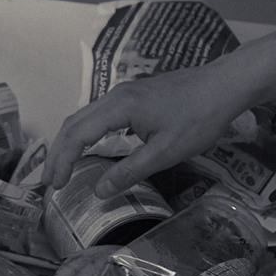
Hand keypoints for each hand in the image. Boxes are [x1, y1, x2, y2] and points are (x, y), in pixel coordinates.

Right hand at [43, 61, 252, 197]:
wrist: (226, 84)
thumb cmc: (200, 117)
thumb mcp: (166, 152)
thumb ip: (130, 171)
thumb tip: (99, 191)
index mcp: (118, 107)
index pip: (77, 135)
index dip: (62, 162)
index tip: (55, 186)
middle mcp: (115, 96)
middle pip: (73, 123)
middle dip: (58, 153)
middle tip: (49, 182)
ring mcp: (125, 93)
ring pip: (84, 117)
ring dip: (70, 143)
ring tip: (63, 167)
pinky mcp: (135, 95)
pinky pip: (98, 114)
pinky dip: (85, 133)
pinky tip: (91, 147)